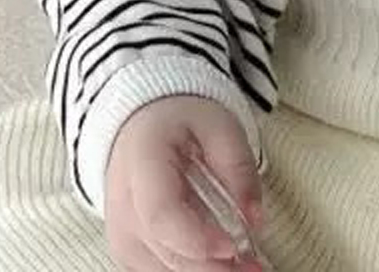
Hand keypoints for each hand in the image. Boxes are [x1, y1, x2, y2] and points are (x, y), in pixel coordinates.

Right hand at [103, 95, 265, 271]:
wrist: (140, 126)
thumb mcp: (218, 124)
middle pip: (167, 253)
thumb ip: (238, 166)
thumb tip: (255, 218)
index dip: (196, 239)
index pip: (161, 215)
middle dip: (215, 267)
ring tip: (248, 266)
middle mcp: (123, 205)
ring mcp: (122, 232)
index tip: (232, 248)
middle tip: (256, 267)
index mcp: (142, 162)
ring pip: (165, 270)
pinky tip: (224, 265)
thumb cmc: (179, 122)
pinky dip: (195, 270)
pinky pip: (161, 270)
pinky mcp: (128, 250)